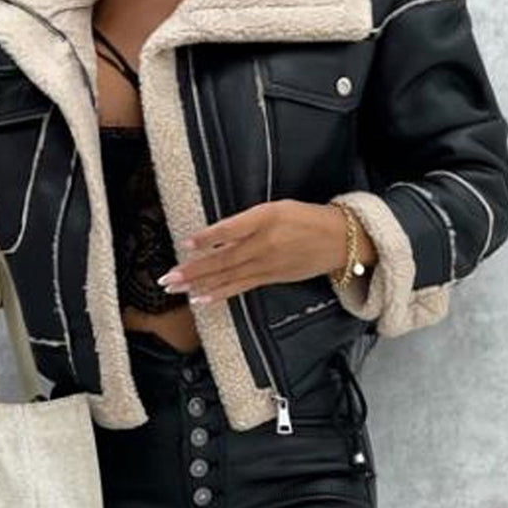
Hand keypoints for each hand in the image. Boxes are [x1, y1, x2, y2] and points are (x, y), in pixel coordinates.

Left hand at [156, 199, 376, 304]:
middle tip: (167, 278)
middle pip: (223, 259)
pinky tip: (199, 299)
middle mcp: (265, 243)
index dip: (208, 238)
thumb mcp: (277, 208)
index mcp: (266, 218)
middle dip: (192, 270)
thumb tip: (214, 235)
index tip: (185, 243)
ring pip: (227, 276)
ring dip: (198, 284)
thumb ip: (247, 221)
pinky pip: (240, 287)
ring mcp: (267, 264)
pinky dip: (218, 294)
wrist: (340, 240)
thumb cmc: (305, 218)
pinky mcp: (270, 278)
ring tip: (174, 289)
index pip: (231, 229)